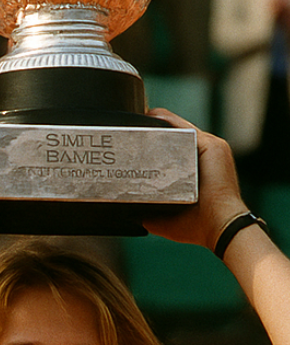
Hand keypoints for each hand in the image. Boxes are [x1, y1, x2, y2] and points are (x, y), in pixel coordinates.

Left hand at [142, 109, 247, 249]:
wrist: (219, 227)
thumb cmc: (197, 226)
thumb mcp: (166, 218)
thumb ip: (148, 211)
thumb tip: (125, 212)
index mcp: (196, 170)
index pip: (173, 149)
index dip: (154, 145)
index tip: (131, 143)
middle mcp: (205, 156)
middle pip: (175, 137)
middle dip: (153, 133)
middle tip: (128, 131)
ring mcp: (211, 149)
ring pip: (180, 129)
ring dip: (158, 124)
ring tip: (135, 122)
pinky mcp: (213, 146)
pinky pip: (186, 128)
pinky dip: (169, 121)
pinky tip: (151, 117)